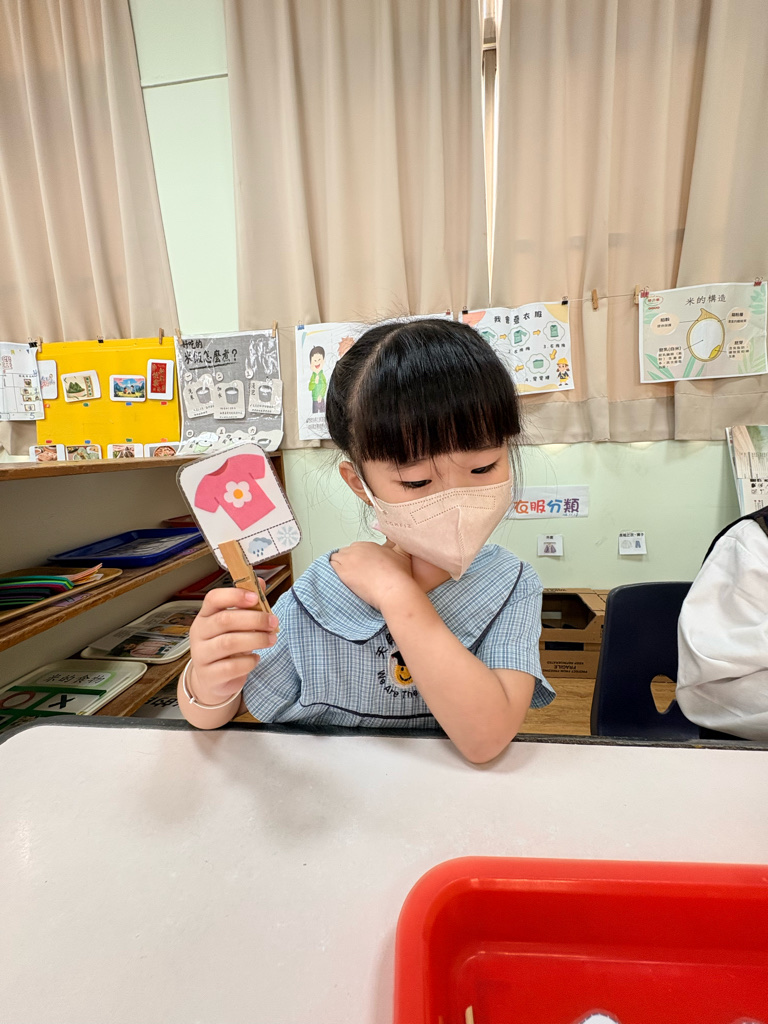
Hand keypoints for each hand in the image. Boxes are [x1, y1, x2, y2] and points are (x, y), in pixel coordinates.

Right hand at [187, 587, 278, 704]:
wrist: (213, 679)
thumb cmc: (227, 645)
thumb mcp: (236, 623)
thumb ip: (248, 604)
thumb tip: (260, 582)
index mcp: (206, 615)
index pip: (213, 598)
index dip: (234, 596)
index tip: (255, 598)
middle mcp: (199, 633)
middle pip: (224, 620)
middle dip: (254, 620)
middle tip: (273, 622)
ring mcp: (201, 654)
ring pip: (228, 643)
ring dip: (255, 639)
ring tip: (271, 639)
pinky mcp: (209, 675)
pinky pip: (231, 666)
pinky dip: (248, 661)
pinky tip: (255, 658)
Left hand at [330, 541, 416, 609]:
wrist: (394, 589)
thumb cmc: (398, 575)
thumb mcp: (401, 553)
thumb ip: (395, 543)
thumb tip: (391, 538)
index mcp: (369, 544)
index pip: (356, 548)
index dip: (359, 559)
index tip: (363, 568)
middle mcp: (357, 549)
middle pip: (346, 552)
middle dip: (349, 562)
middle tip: (356, 574)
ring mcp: (348, 559)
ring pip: (336, 558)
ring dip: (340, 566)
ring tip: (348, 577)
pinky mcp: (342, 571)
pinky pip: (331, 566)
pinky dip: (333, 571)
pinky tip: (340, 578)